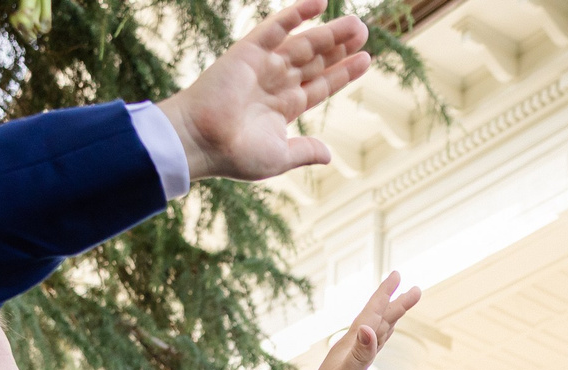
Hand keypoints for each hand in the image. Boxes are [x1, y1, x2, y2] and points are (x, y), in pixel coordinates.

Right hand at [159, 0, 371, 183]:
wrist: (202, 140)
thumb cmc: (235, 154)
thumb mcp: (279, 156)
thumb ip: (304, 151)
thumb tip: (328, 155)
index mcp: (283, 108)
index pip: (320, 85)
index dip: (343, 72)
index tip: (365, 60)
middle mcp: (276, 83)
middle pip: (316, 60)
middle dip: (340, 47)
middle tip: (364, 32)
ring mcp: (263, 65)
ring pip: (304, 43)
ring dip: (329, 32)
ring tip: (357, 24)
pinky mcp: (249, 50)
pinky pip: (277, 26)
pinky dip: (297, 12)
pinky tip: (321, 1)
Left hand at [293, 273, 421, 369]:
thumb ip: (360, 353)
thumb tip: (370, 329)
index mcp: (351, 343)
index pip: (372, 313)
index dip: (385, 294)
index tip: (398, 275)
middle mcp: (353, 346)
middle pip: (379, 319)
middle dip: (396, 302)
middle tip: (414, 289)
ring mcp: (356, 358)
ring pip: (378, 330)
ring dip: (391, 316)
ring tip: (402, 304)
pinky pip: (375, 346)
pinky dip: (383, 336)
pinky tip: (385, 332)